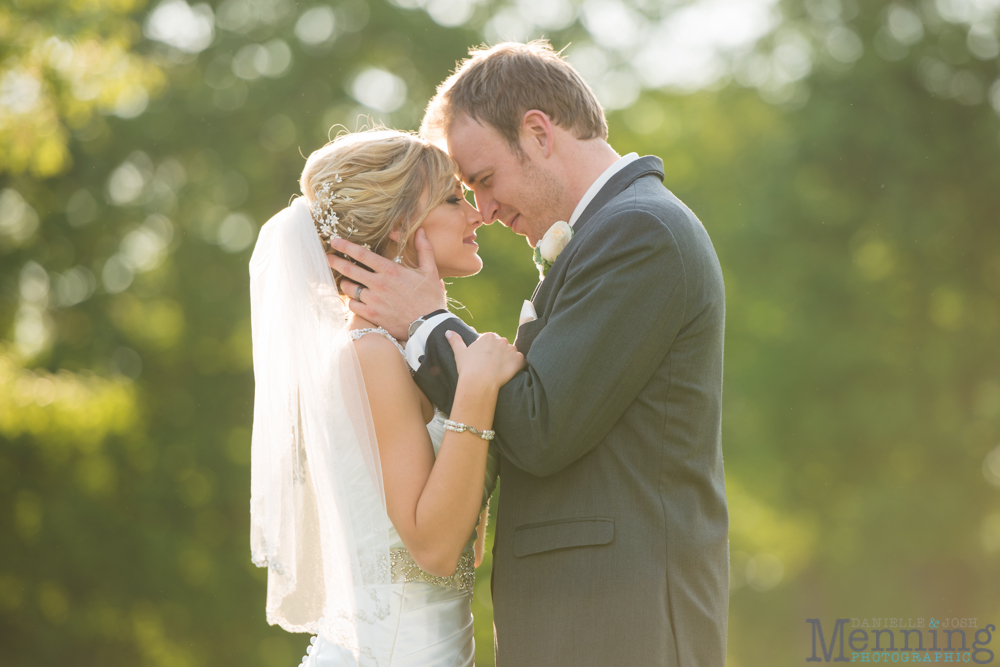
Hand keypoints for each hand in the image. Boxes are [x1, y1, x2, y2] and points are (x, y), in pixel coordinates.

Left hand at [328, 229, 446, 339]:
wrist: (429, 326)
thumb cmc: (431, 298)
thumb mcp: (430, 271)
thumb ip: (424, 249)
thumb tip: (422, 231)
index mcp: (390, 270)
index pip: (362, 254)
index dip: (346, 246)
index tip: (334, 241)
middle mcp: (379, 284)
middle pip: (349, 270)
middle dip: (334, 262)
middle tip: (326, 257)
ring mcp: (373, 300)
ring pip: (349, 288)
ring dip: (344, 283)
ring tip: (344, 281)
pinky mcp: (372, 315)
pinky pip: (352, 306)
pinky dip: (351, 301)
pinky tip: (353, 299)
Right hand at [446, 330, 524, 391]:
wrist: (479, 383)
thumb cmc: (468, 368)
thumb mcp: (459, 353)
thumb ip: (455, 340)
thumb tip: (448, 332)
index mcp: (488, 336)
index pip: (492, 341)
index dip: (488, 352)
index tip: (484, 360)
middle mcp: (502, 340)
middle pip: (503, 346)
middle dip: (499, 354)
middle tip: (492, 367)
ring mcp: (512, 349)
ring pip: (512, 353)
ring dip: (508, 360)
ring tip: (500, 371)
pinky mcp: (519, 359)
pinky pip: (521, 361)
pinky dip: (517, 366)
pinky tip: (508, 373)